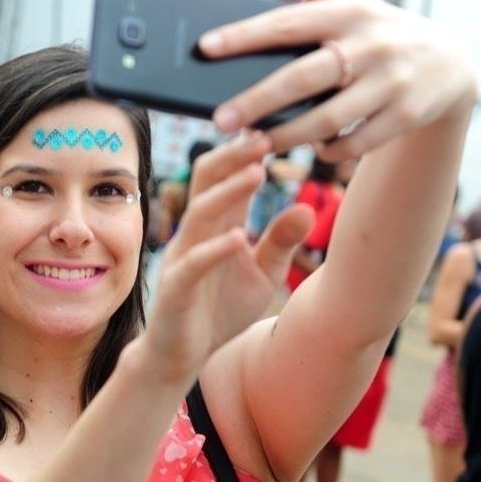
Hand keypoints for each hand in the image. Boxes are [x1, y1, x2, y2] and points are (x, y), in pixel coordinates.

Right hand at [137, 132, 313, 381]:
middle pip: (207, 182)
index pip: (228, 178)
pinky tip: (238, 237)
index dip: (247, 153)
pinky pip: (193, 263)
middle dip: (234, 157)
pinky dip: (215, 249)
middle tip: (266, 135)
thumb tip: (306, 206)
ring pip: (199, 213)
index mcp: (216, 225)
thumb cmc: (218, 310)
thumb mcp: (262, 273)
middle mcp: (196, 233)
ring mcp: (183, 257)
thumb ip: (280, 240)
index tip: (276, 127)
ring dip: (227, 192)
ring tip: (256, 172)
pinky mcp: (175, 287)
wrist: (181, 355)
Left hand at [199, 0, 477, 160]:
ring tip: (253, 144)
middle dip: (257, 101)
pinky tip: (310, 150)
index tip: (206, 46)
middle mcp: (370, 45)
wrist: (449, 62)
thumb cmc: (377, 31)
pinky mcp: (407, 114)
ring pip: (328, 118)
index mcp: (348, 12)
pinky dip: (330, 149)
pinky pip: (358, 142)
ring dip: (285, 136)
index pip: (287, 23)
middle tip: (221, 120)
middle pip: (302, 77)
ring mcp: (390, 82)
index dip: (245, 35)